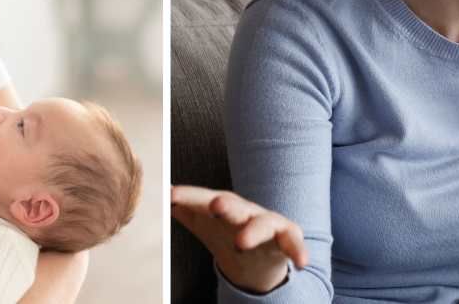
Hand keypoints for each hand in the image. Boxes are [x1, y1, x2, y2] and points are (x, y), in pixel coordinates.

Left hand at [170, 185, 306, 294]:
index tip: (170, 195)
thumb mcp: (203, 224)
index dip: (189, 196)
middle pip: (236, 205)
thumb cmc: (226, 234)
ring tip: (242, 241)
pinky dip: (298, 251)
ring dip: (254, 230)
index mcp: (224, 207)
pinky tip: (301, 263)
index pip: (204, 199)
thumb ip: (183, 210)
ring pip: (264, 222)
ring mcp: (268, 223)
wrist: (258, 259)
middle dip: (227, 205)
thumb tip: (157, 195)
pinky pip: (294, 243)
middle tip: (216, 206)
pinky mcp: (287, 239)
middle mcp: (246, 211)